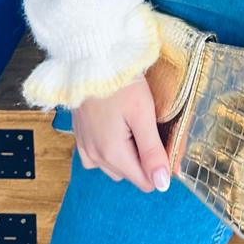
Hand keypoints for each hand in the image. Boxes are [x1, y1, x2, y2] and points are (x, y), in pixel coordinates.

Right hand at [72, 76, 173, 192]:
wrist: (90, 59)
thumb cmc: (121, 83)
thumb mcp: (143, 114)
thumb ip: (152, 151)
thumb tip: (162, 185)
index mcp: (112, 154)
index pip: (144, 182)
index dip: (159, 166)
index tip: (164, 140)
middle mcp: (94, 157)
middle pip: (129, 173)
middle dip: (143, 158)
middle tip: (149, 126)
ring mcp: (84, 147)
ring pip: (113, 166)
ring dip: (126, 154)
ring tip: (132, 123)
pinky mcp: (79, 136)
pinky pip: (96, 155)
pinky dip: (109, 148)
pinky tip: (115, 127)